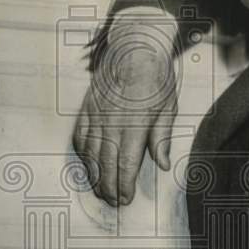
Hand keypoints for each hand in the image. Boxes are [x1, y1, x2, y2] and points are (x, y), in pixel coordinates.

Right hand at [73, 18, 177, 206]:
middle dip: (109, 186)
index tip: (125, 199)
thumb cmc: (156, 78)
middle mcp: (112, 121)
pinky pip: (80, 135)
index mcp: (135, 123)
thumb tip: (161, 164)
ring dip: (94, 174)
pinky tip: (87, 164)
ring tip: (100, 189)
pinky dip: (82, 153)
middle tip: (112, 201)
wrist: (134, 47)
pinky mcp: (87, 107)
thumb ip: (161, 137)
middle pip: (106, 162)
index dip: (124, 184)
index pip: (127, 162)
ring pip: (90, 152)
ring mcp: (96, 114)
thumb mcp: (168, 106)